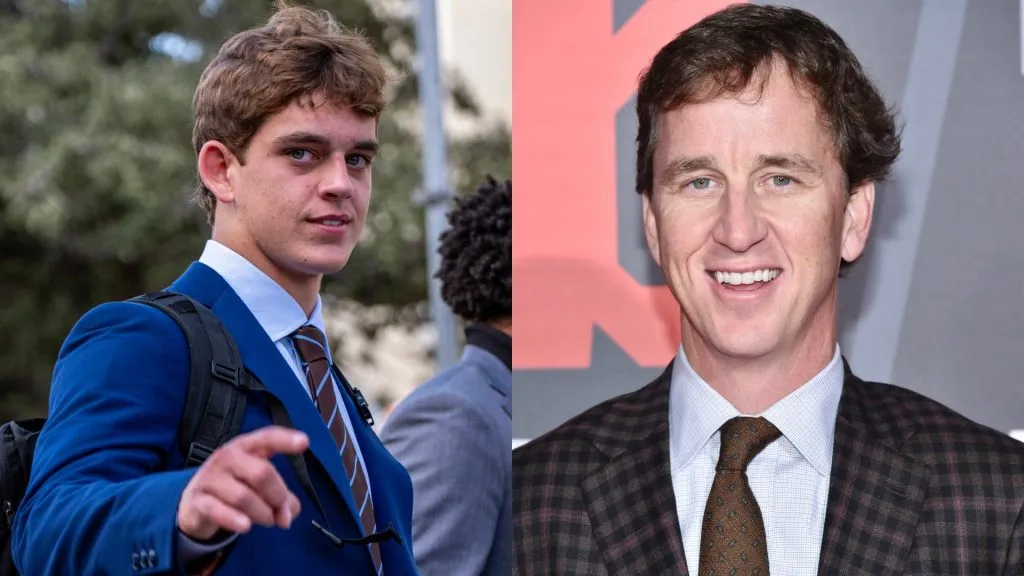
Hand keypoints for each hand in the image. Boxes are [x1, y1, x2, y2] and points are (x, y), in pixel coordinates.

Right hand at [177, 426, 308, 540]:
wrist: (196, 502)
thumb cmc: (236, 487)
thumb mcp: (262, 488)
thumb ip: (282, 499)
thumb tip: (287, 517)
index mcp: (247, 447)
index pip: (267, 438)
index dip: (285, 440)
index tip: (304, 442)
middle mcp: (227, 457)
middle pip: (262, 473)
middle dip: (278, 496)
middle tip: (280, 511)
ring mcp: (210, 477)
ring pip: (244, 496)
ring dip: (262, 514)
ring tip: (266, 520)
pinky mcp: (198, 500)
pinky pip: (217, 510)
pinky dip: (234, 520)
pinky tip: (245, 527)